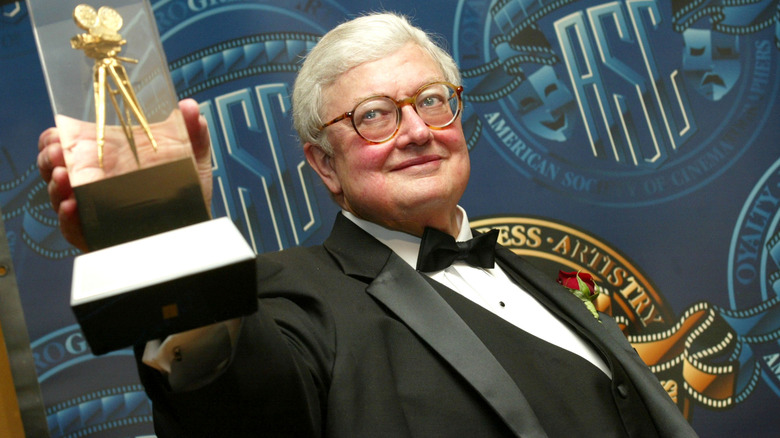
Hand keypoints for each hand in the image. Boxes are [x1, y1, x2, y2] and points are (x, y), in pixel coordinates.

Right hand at [37, 98, 212, 251]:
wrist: (195, 224)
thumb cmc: (185, 188)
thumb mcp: (191, 156)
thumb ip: (191, 130)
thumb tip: (190, 107)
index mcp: (106, 157)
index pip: (66, 145)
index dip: (54, 139)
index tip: (55, 133)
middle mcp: (94, 182)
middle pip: (56, 169)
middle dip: (49, 160)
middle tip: (56, 152)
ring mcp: (94, 209)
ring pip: (61, 198)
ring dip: (56, 186)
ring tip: (63, 176)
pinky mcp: (99, 236)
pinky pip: (76, 229)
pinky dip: (70, 218)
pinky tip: (72, 206)